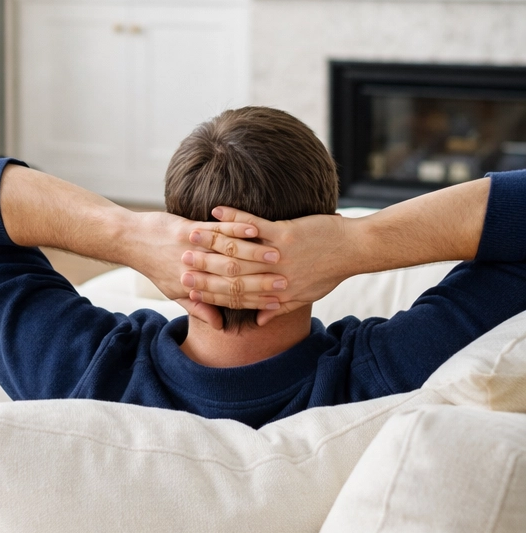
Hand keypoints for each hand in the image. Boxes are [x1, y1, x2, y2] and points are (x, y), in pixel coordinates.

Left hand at [127, 211, 286, 329]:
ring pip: (228, 254)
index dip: (253, 300)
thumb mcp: (173, 292)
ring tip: (277, 254)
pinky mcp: (187, 229)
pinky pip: (217, 230)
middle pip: (233, 277)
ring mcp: (191, 250)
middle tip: (287, 279)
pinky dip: (236, 229)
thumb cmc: (155, 266)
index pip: (229, 297)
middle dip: (262, 278)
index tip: (276, 301)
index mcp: (192, 289)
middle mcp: (194, 272)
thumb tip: (218, 326)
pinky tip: (254, 229)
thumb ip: (198, 308)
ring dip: (254, 253)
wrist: (131, 240)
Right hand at [183, 207, 350, 324]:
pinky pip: (253, 224)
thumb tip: (258, 322)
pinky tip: (216, 210)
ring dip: (211, 240)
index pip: (235, 295)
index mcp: (274, 292)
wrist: (353, 250)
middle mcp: (272, 276)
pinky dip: (233, 217)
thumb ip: (278, 310)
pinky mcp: (285, 233)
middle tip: (180, 261)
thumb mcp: (304, 297)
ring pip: (236, 249)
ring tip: (190, 234)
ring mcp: (277, 254)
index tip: (189, 288)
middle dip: (202, 267)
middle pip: (229, 274)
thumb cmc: (329, 273)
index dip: (210, 292)